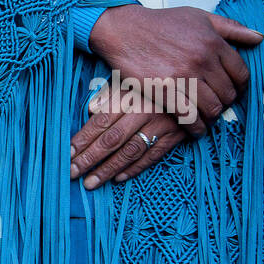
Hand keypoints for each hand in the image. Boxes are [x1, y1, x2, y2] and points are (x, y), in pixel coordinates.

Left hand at [71, 85, 186, 188]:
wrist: (196, 81)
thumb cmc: (153, 81)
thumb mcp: (129, 80)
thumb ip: (109, 95)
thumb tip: (90, 110)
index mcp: (130, 95)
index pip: (101, 121)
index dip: (83, 139)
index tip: (66, 155)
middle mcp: (145, 110)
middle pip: (112, 139)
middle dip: (90, 158)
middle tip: (72, 173)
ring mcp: (162, 124)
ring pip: (131, 151)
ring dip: (109, 169)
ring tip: (91, 183)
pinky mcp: (176, 134)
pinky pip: (153, 156)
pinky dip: (135, 169)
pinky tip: (118, 178)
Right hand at [75, 5, 262, 188]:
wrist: (125, 30)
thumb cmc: (161, 23)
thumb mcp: (199, 17)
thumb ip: (231, 27)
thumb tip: (258, 38)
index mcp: (214, 43)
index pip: (241, 73)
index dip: (241, 87)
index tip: (234, 93)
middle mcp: (202, 60)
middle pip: (227, 93)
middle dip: (226, 104)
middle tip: (218, 107)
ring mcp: (183, 77)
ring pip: (211, 107)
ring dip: (212, 118)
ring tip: (207, 119)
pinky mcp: (164, 91)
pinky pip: (188, 116)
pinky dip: (195, 127)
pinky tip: (195, 130)